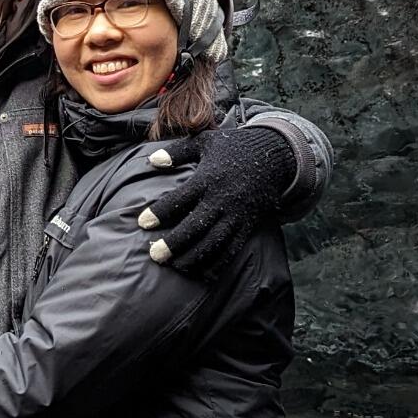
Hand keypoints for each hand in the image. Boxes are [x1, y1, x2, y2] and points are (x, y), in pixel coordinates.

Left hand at [135, 124, 296, 275]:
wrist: (275, 156)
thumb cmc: (234, 147)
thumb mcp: (205, 142)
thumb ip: (178, 152)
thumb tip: (151, 160)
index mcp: (208, 178)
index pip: (180, 199)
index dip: (160, 212)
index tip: (142, 223)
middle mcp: (222, 199)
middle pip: (196, 227)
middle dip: (174, 244)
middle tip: (154, 255)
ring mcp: (236, 215)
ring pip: (214, 243)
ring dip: (194, 258)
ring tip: (175, 267)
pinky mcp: (247, 226)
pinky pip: (232, 249)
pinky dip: (218, 264)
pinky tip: (202, 274)